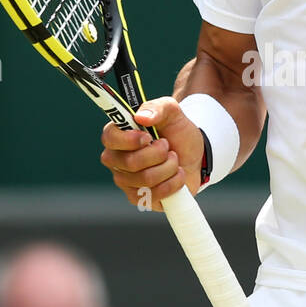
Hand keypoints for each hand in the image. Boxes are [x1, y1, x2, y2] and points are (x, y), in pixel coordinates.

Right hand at [100, 96, 205, 210]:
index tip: (148, 136)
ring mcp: (126, 181)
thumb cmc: (177, 132)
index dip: (129, 140)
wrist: (195, 155)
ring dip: (169, 167)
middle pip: (131, 162)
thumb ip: (157, 107)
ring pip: (146, 179)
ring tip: (174, 159)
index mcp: (118, 136)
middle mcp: (116, 160)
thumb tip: (140, 117)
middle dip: (158, 153)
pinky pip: (155, 195)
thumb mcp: (173, 112)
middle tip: (167, 146)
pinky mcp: (139, 198)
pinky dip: (174, 183)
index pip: (109, 138)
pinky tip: (176, 175)